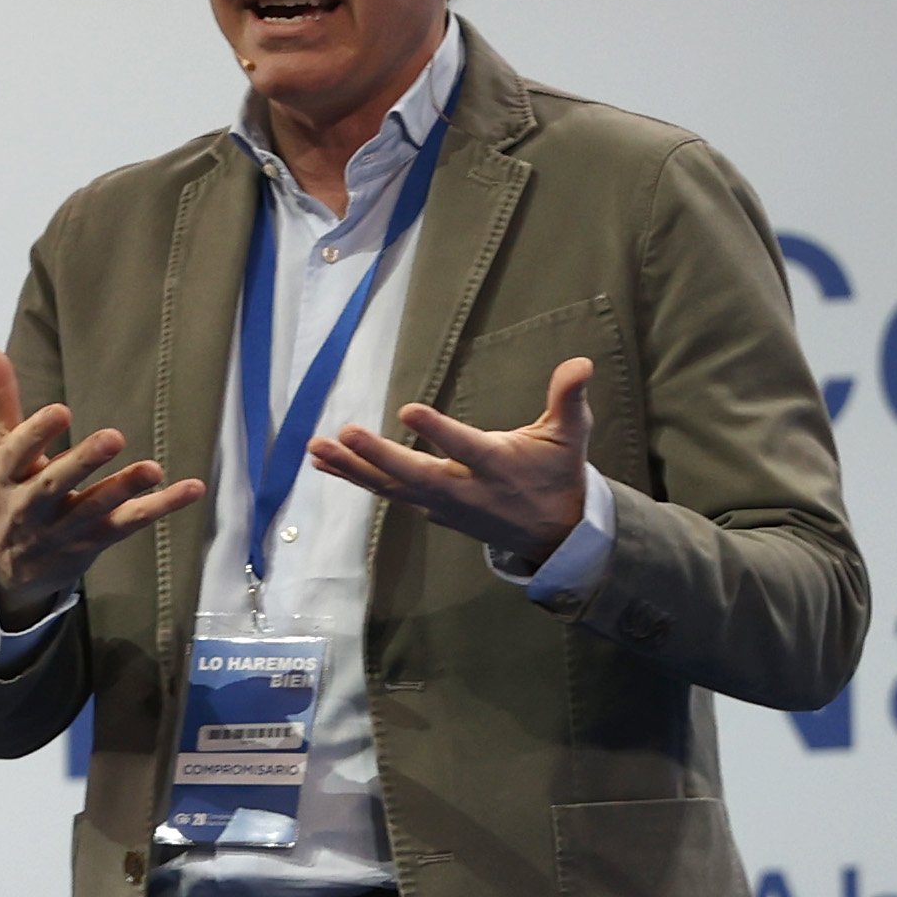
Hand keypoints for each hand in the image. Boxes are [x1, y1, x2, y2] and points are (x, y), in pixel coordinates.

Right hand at [0, 340, 203, 623]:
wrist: (8, 570)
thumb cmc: (10, 489)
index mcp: (7, 475)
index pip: (17, 454)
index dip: (37, 434)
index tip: (61, 410)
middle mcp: (32, 506)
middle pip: (57, 484)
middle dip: (83, 462)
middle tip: (113, 437)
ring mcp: (64, 528)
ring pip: (96, 509)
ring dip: (125, 488)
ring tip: (153, 469)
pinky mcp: (94, 542)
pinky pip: (129, 524)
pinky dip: (161, 507)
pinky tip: (192, 488)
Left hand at [309, 357, 593, 563]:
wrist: (553, 534)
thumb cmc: (558, 474)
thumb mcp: (571, 436)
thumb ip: (569, 399)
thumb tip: (581, 363)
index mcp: (498, 466)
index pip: (466, 448)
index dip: (438, 431)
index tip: (408, 410)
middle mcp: (465, 490)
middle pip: (416, 475)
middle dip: (378, 456)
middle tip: (343, 434)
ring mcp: (443, 504)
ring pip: (392, 488)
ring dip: (352, 468)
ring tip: (316, 449)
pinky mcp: (430, 509)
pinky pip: (386, 493)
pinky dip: (355, 478)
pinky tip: (325, 463)